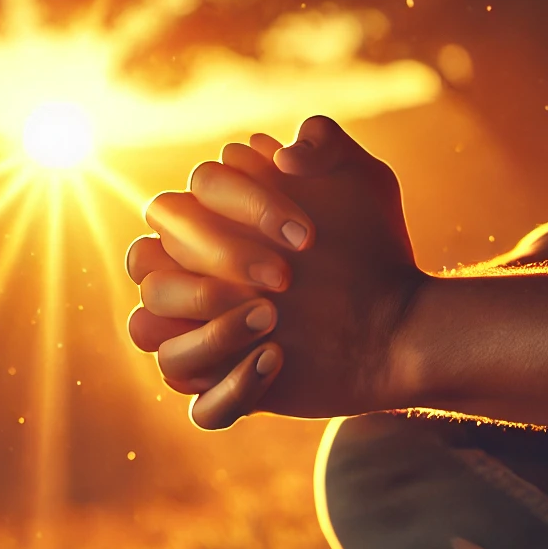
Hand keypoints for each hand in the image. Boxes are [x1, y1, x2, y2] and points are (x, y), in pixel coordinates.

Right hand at [126, 117, 424, 428]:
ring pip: (147, 332)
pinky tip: (279, 363)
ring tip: (273, 322)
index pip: (176, 204)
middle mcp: (192, 279)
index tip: (307, 235)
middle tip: (286, 278)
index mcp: (206, 224)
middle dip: (214, 264)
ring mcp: (205, 337)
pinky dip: (231, 389)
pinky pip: (199, 407)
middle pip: (145, 263)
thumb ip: (324, 141)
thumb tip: (280, 153)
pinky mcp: (229, 390)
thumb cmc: (374, 246)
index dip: (236, 212)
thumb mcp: (364, 181)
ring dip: (207, 329)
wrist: (403, 318)